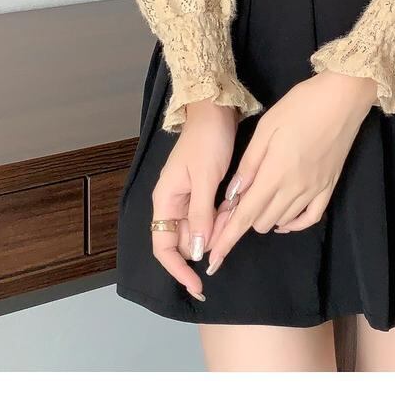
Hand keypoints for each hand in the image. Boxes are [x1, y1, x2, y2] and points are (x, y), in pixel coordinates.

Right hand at [151, 100, 239, 299]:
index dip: (178, 269)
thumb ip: (200, 215)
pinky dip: (220, 220)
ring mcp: (187, 198)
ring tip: (230, 229)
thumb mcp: (205, 179)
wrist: (215, 111)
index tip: (197, 284)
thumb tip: (195, 251)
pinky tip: (232, 217)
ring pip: (198, 230)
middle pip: (181, 241)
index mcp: (165, 200)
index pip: (162, 246)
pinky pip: (208, 216)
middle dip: (202, 250)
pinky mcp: (202, 191)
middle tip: (221, 257)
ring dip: (214, 234)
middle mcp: (172, 203)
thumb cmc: (207, 140)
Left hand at [206, 71, 375, 271]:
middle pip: (261, 221)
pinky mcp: (329, 187)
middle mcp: (295, 189)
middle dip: (242, 220)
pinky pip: (310, 218)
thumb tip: (231, 195)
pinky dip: (293, 223)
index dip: (227, 238)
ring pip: (282, 221)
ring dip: (265, 217)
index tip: (213, 258)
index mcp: (275, 174)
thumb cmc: (300, 106)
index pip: (245, 216)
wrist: (343, 98)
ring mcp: (315, 190)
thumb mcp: (265, 129)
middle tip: (235, 202)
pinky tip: (284, 219)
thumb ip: (248, 165)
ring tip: (257, 200)